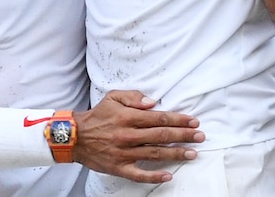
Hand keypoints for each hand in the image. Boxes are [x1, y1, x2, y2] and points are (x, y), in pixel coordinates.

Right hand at [72, 89, 204, 182]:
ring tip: (192, 153)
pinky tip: (169, 175)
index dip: (179, 120)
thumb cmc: (96, 116)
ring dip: (176, 153)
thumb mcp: (112, 98)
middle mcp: (128, 135)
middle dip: (184, 136)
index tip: (193, 121)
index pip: (159, 118)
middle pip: (162, 136)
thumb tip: (152, 103)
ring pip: (155, 154)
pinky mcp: (119, 167)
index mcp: (128, 117)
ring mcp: (124, 153)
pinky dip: (154, 176)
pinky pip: (139, 174)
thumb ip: (133, 97)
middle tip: (200, 136)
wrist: (74, 136)